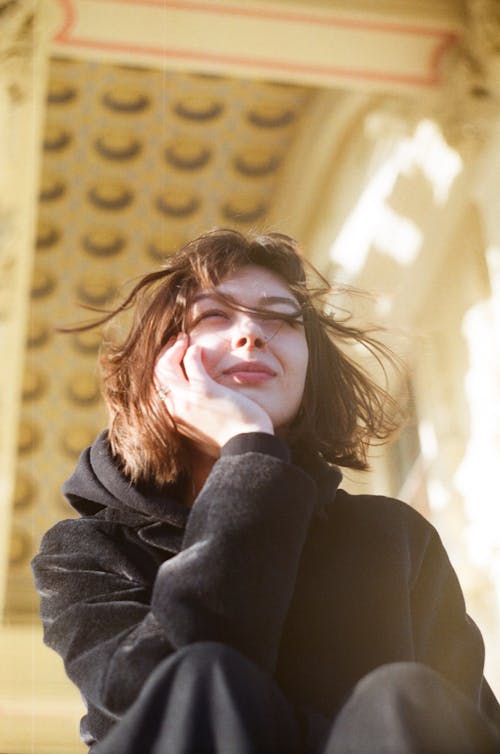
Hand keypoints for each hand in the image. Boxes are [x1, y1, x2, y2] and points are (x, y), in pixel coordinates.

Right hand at [154, 333, 273, 454]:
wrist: (248, 448)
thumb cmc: (232, 440)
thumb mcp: (205, 430)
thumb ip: (195, 417)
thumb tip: (199, 408)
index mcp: (174, 419)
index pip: (157, 388)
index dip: (161, 369)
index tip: (171, 358)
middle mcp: (174, 410)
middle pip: (157, 375)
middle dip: (164, 354)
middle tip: (176, 342)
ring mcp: (187, 400)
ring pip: (166, 367)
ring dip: (173, 349)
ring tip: (183, 339)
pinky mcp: (203, 391)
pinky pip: (191, 362)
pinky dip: (193, 351)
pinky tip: (199, 348)